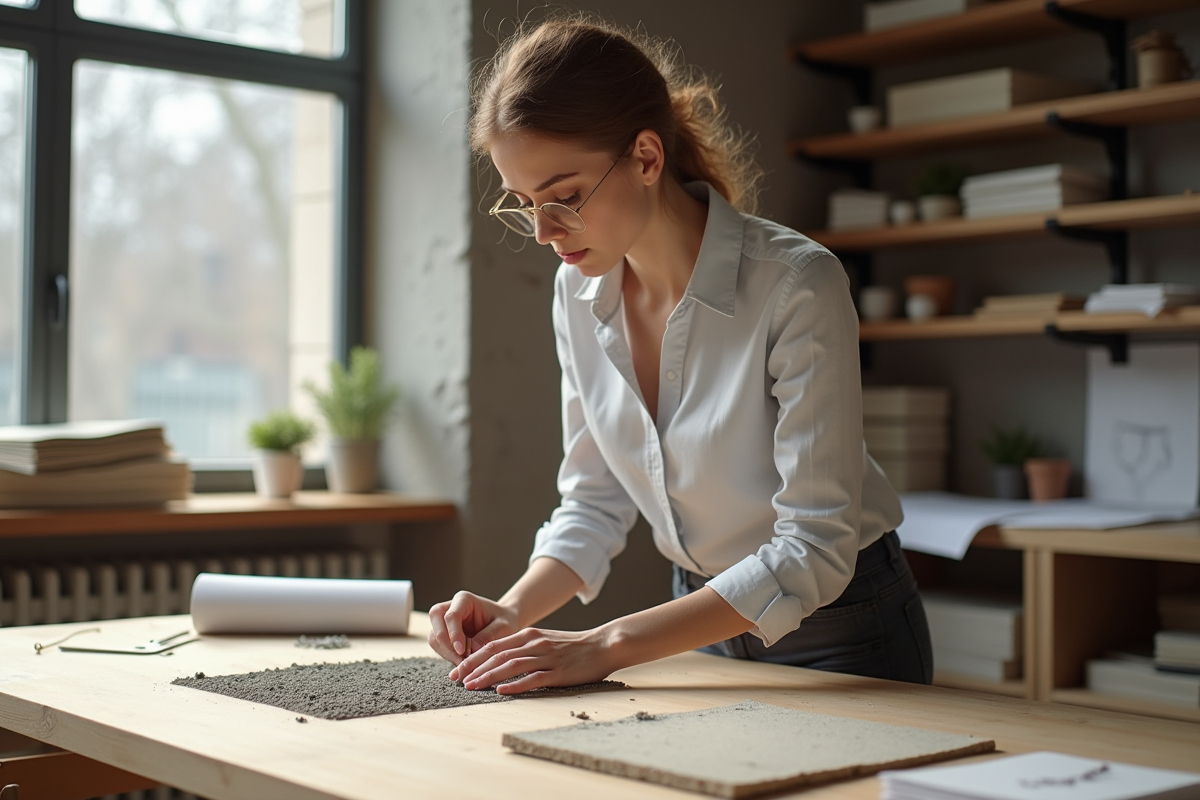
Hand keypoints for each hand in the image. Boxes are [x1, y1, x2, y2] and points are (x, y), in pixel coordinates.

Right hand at [427, 591, 518, 666]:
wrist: (503, 623)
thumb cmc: (504, 621)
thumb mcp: (503, 628)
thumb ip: (487, 637)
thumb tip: (470, 653)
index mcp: (464, 600)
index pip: (451, 615)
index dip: (454, 634)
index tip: (463, 651)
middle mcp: (449, 607)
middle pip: (436, 622)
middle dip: (446, 644)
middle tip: (461, 661)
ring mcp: (443, 621)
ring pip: (434, 637)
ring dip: (447, 653)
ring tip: (465, 665)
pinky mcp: (443, 635)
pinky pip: (438, 647)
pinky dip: (448, 657)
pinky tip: (463, 664)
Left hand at [452, 626, 615, 693]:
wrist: (603, 644)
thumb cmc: (573, 646)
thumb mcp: (545, 641)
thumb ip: (524, 648)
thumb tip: (500, 660)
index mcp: (529, 635)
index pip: (493, 646)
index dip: (472, 658)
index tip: (457, 670)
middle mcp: (534, 643)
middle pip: (497, 655)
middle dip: (473, 668)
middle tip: (456, 680)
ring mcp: (547, 657)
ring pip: (511, 666)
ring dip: (488, 676)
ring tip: (471, 686)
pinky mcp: (559, 672)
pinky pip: (533, 678)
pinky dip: (515, 685)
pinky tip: (501, 691)